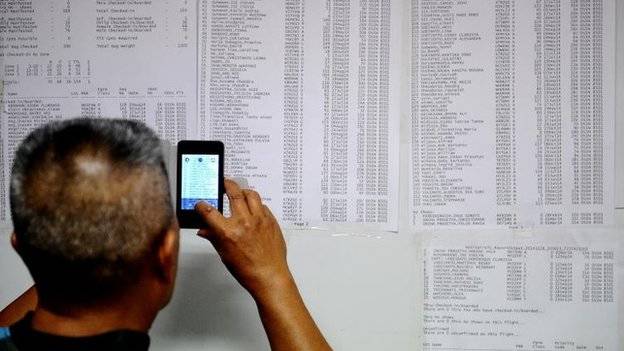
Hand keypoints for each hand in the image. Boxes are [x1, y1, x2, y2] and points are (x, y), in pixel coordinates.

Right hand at [195, 179, 291, 297]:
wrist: (269, 276)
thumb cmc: (248, 270)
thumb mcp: (224, 254)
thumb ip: (213, 237)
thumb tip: (204, 230)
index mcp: (229, 232)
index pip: (209, 211)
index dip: (201, 206)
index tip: (201, 204)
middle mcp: (244, 222)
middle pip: (233, 193)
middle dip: (227, 184)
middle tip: (224, 183)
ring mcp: (259, 220)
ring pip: (251, 194)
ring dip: (243, 191)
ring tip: (240, 192)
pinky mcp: (271, 221)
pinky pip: (263, 205)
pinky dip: (256, 204)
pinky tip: (252, 208)